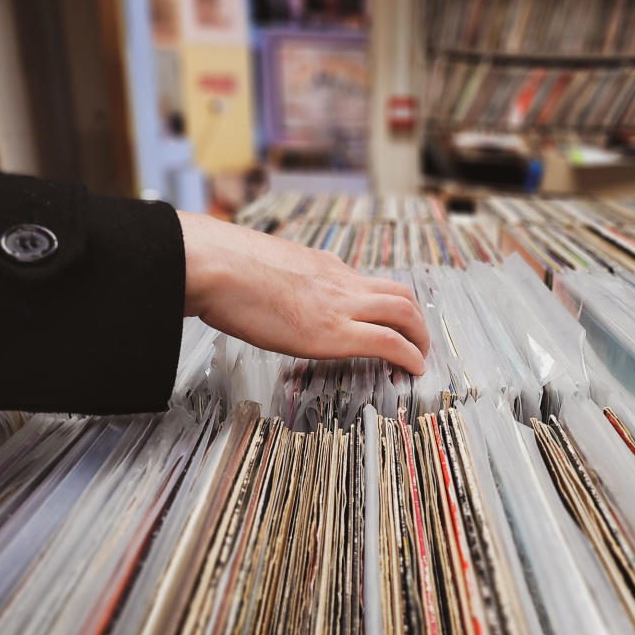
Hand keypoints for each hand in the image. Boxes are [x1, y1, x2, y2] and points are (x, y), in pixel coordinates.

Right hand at [179, 211, 428, 374]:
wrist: (213, 265)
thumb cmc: (221, 267)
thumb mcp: (261, 265)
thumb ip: (280, 279)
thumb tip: (269, 291)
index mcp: (321, 266)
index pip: (366, 282)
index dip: (384, 303)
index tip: (387, 320)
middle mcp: (338, 281)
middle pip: (399, 293)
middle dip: (416, 319)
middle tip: (418, 339)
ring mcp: (340, 304)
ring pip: (404, 312)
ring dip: (420, 336)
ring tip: (420, 357)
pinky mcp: (334, 331)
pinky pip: (388, 340)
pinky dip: (409, 355)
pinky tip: (413, 369)